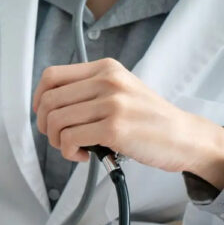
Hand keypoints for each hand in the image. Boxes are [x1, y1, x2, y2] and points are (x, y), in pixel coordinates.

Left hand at [33, 58, 223, 188]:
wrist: (184, 137)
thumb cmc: (150, 119)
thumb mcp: (122, 90)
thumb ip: (90, 91)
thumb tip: (50, 107)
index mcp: (106, 68)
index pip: (52, 75)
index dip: (39, 98)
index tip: (42, 115)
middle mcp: (108, 81)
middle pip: (50, 101)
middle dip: (46, 126)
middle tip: (59, 138)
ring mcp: (112, 103)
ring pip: (57, 121)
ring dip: (58, 142)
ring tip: (74, 148)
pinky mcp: (114, 128)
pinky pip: (70, 139)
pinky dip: (69, 152)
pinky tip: (83, 155)